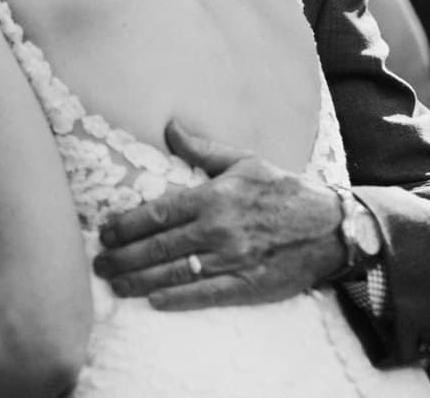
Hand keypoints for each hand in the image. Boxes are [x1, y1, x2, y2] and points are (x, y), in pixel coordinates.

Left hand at [91, 120, 344, 310]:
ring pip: (174, 273)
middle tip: (99, 263)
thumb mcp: (245, 160)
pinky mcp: (248, 286)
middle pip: (159, 246)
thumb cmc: (285, 190)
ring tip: (115, 285)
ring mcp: (233, 260)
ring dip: (139, 281)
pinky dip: (176, 299)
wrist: (331, 227)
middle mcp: (219, 229)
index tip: (105, 232)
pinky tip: (153, 301)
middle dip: (123, 257)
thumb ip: (203, 149)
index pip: (158, 213)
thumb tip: (170, 128)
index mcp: (215, 196)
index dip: (127, 225)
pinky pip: (205, 295)